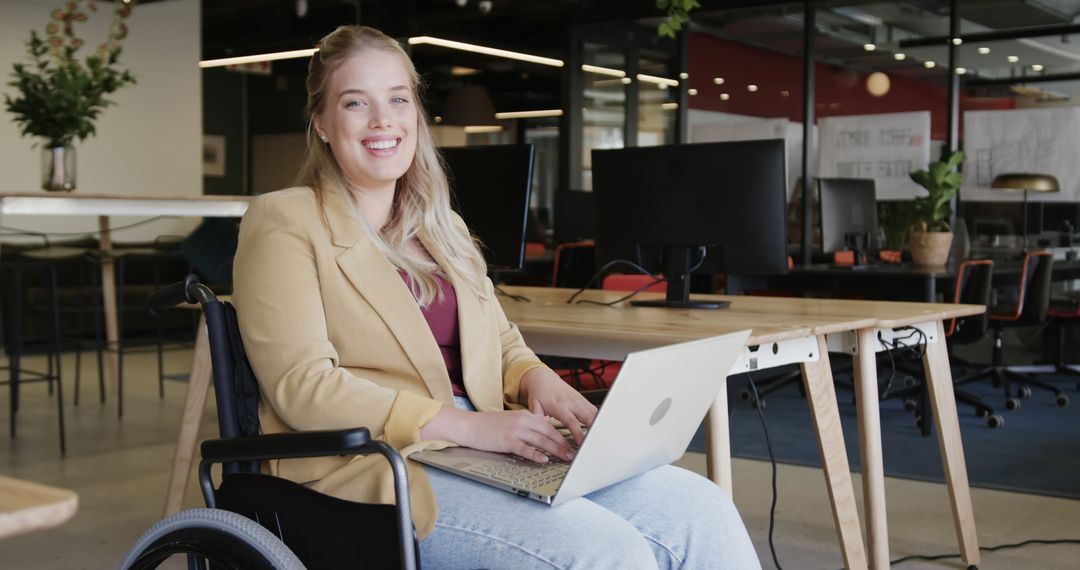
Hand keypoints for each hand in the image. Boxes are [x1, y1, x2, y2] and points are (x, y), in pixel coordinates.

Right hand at [421, 406, 575, 462]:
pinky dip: (535, 455)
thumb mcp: (511, 420)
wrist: (469, 425)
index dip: (562, 436)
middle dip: (563, 444)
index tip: (572, 444)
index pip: (549, 426)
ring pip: (541, 441)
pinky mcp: (507, 440)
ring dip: (555, 450)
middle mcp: (523, 420)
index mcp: (525, 415)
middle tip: (573, 454)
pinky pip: (525, 449)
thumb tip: (542, 433)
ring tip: (565, 458)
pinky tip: (543, 460)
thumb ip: (527, 425)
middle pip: (549, 433)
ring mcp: (515, 430)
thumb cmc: (488, 425)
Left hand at [518, 367, 597, 446]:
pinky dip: (598, 419)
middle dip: (594, 429)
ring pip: (594, 413)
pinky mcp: (583, 399)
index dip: (577, 432)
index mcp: (559, 405)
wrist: (543, 380)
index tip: (581, 442)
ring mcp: (579, 400)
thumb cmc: (539, 394)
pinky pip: (594, 410)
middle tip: (595, 442)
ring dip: (598, 425)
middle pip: (588, 416)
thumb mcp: (534, 406)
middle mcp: (571, 402)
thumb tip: (541, 429)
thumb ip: (538, 418)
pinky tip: (599, 429)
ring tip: (599, 438)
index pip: (571, 421)